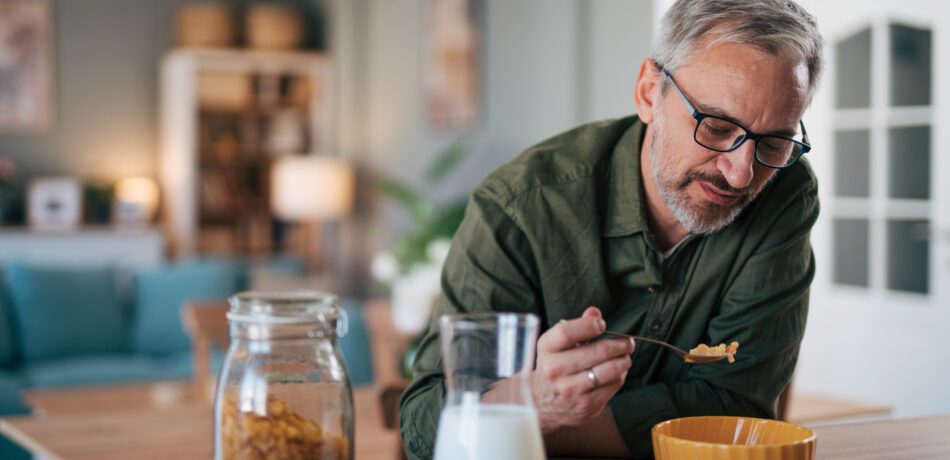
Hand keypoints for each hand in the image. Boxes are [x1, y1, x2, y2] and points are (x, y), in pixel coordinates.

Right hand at [531, 307, 634, 433]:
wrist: (542, 404)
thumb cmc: (554, 367)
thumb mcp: (557, 345)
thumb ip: (576, 326)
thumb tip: (594, 312)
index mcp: (546, 349)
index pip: (567, 332)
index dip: (589, 325)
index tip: (601, 324)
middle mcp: (555, 370)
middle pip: (597, 351)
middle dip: (619, 344)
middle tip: (627, 342)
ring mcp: (570, 389)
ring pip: (610, 369)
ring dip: (624, 360)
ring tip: (625, 356)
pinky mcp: (585, 405)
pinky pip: (613, 385)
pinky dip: (621, 375)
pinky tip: (618, 371)